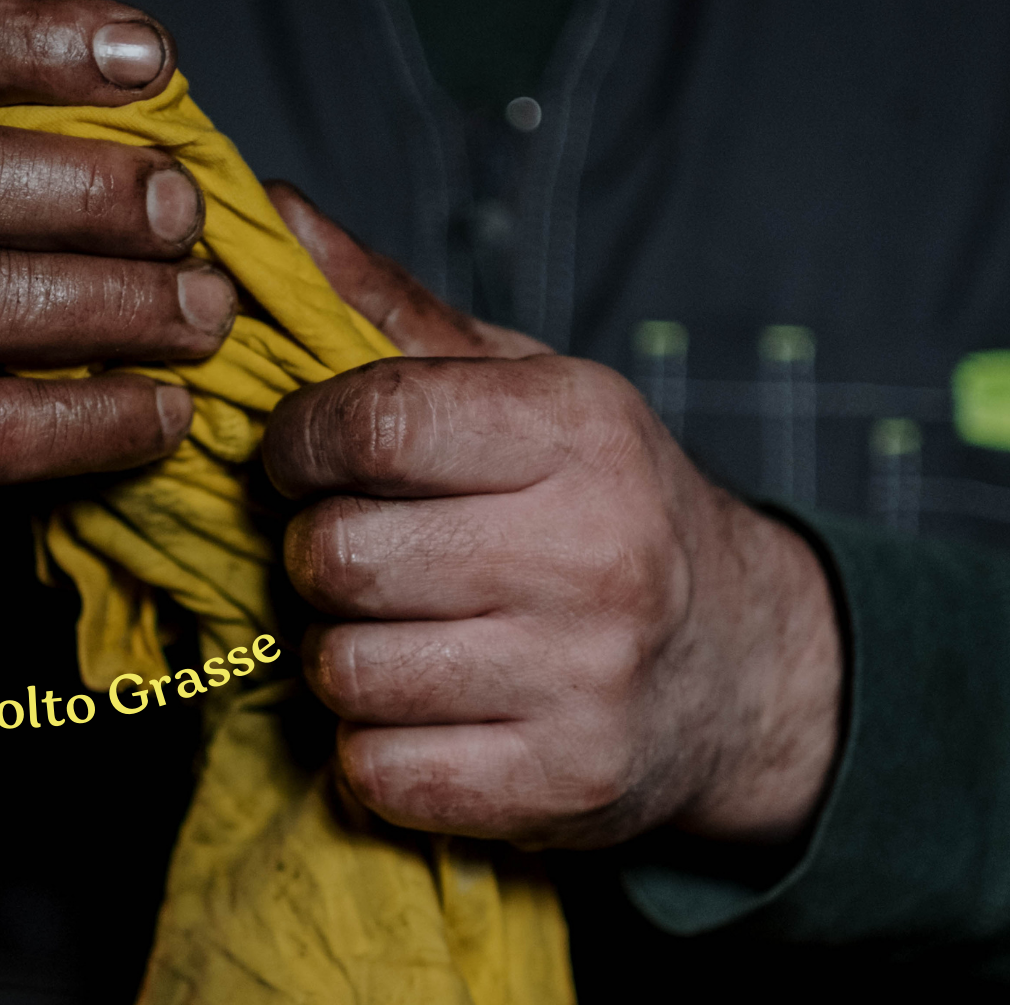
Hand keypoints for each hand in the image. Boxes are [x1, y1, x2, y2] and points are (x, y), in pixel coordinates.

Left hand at [260, 207, 841, 848]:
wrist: (736, 667)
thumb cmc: (604, 515)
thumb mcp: (529, 396)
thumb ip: (397, 318)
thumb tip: (273, 215)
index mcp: (581, 431)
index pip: (373, 424)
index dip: (298, 447)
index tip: (299, 463)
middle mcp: (594, 554)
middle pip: (341, 559)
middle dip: (320, 563)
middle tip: (359, 563)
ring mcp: (584, 681)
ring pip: (346, 674)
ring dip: (343, 661)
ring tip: (397, 641)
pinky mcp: (562, 783)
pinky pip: (378, 774)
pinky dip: (374, 750)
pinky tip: (424, 717)